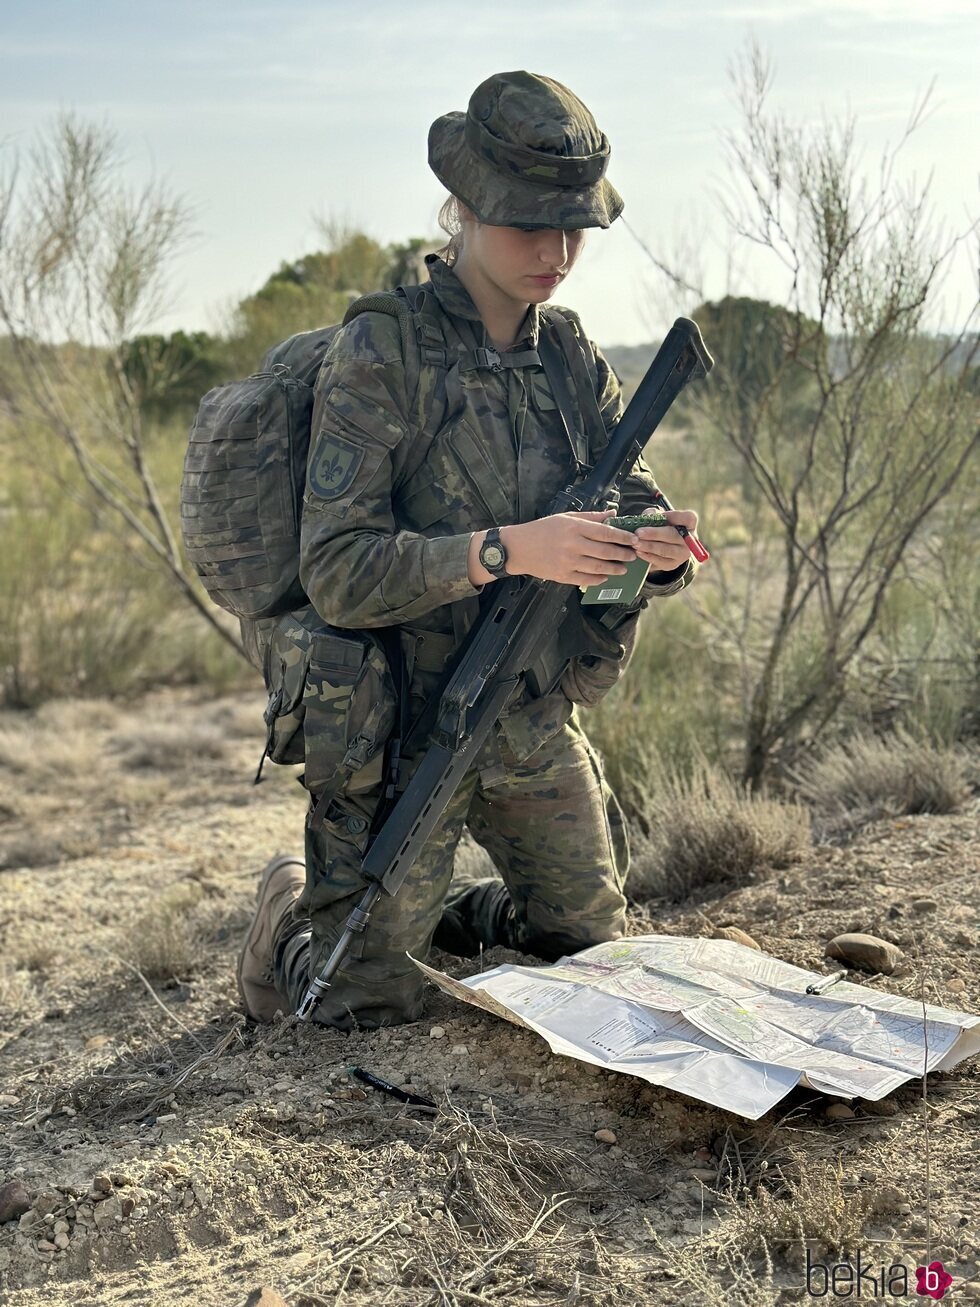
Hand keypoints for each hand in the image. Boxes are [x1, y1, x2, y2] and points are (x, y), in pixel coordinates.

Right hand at [500, 511, 639, 585]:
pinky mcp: (562, 575)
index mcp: (574, 527)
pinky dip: (598, 579)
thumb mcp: (566, 517)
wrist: (518, 548)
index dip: (622, 536)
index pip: (605, 532)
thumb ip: (591, 517)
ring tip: (623, 568)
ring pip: (598, 567)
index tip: (633, 539)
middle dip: (623, 554)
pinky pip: (585, 579)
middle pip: (605, 551)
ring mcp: (567, 562)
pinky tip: (605, 576)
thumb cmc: (542, 529)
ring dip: (614, 569)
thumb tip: (612, 513)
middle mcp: (572, 545)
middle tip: (633, 555)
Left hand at [631, 507, 698, 571]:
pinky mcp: (672, 564)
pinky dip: (648, 556)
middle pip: (673, 536)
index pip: (689, 518)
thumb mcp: (657, 516)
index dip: (675, 516)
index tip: (661, 515)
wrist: (660, 544)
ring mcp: (682, 554)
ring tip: (636, 543)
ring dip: (649, 546)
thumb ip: (653, 514)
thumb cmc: (660, 526)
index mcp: (689, 524)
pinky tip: (638, 552)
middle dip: (654, 534)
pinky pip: (660, 561)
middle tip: (638, 533)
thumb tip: (648, 517)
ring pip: (666, 550)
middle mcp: (689, 540)